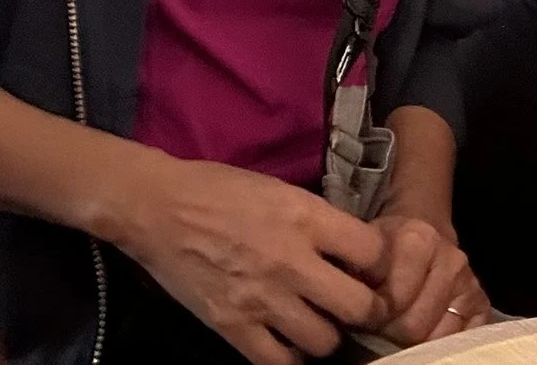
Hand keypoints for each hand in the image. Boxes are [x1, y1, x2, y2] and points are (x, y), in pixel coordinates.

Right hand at [113, 155, 384, 364]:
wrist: (157, 208)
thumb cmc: (220, 190)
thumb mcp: (280, 190)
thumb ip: (319, 221)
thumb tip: (355, 253)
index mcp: (305, 216)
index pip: (374, 252)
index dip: (379, 263)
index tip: (370, 268)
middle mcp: (290, 261)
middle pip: (359, 306)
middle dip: (364, 309)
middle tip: (354, 305)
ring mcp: (262, 299)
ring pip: (325, 341)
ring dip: (327, 334)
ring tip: (317, 321)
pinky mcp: (232, 327)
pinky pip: (280, 362)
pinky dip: (290, 355)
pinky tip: (287, 339)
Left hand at [364, 213, 486, 344]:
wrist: (421, 236)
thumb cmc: (386, 252)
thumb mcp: (364, 253)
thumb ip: (353, 276)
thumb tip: (348, 308)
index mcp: (418, 239)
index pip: (393, 300)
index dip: (373, 314)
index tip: (365, 312)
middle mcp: (451, 258)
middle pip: (416, 325)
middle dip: (393, 331)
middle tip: (382, 324)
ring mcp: (470, 281)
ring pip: (438, 336)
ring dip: (416, 340)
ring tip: (400, 325)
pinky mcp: (482, 302)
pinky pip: (460, 339)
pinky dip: (439, 341)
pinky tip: (425, 329)